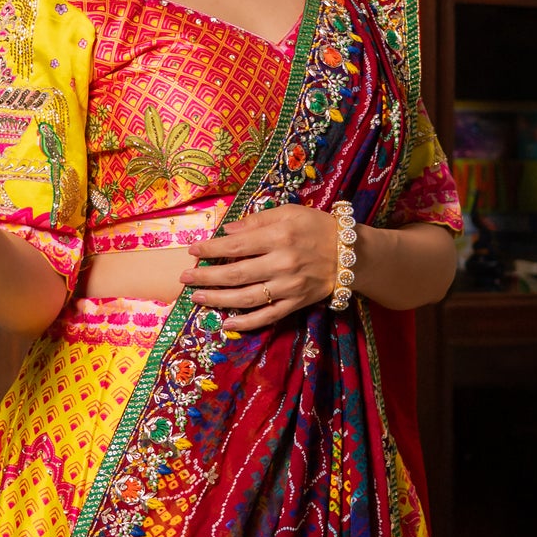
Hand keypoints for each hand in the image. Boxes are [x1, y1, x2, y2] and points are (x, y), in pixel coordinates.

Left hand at [186, 205, 343, 331]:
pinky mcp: (296, 303)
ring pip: (246, 298)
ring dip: (217, 299)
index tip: (192, 251)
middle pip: (235, 274)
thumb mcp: (289, 212)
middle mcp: (282, 263)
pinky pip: (268, 316)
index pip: (236, 246)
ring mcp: (288, 286)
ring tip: (197, 297)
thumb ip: (257, 220)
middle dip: (206, 277)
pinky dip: (246, 323)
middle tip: (184, 278)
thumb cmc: (317, 227)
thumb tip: (227, 231)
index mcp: (278, 237)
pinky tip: (226, 323)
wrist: (352, 254)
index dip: (211, 250)